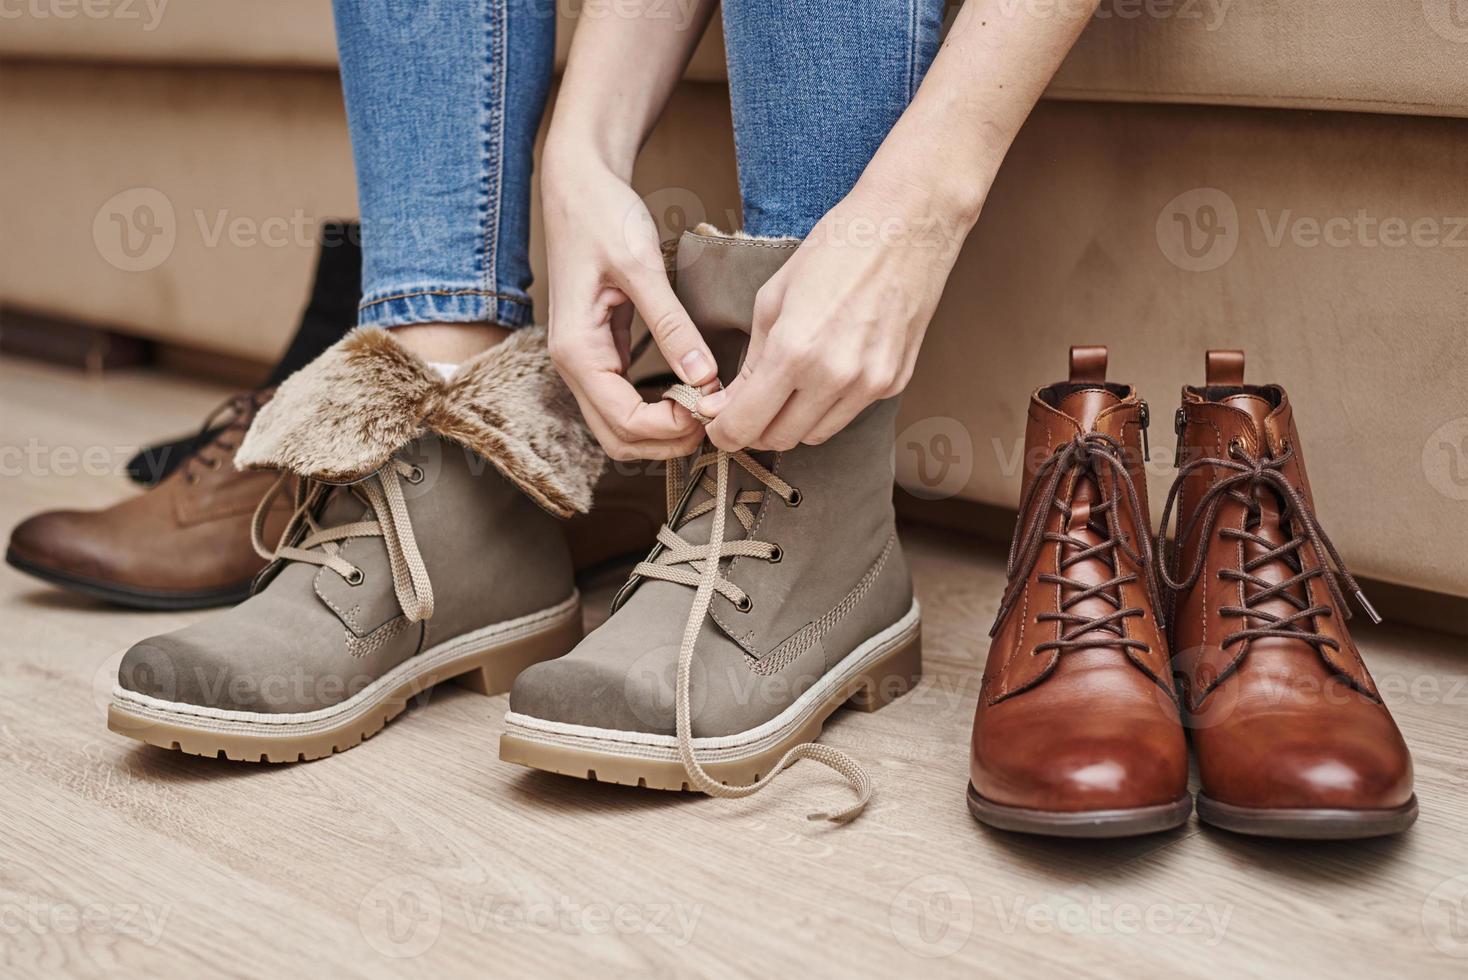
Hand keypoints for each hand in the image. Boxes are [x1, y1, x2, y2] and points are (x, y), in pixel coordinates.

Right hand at [542, 154, 717, 460]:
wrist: (577, 185)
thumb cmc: (601, 216)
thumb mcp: (640, 266)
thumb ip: (671, 324)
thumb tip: (704, 376)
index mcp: (577, 350)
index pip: (623, 421)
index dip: (670, 428)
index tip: (711, 408)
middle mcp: (574, 365)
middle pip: (618, 438)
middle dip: (666, 442)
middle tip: (714, 420)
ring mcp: (585, 361)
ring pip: (618, 427)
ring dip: (661, 433)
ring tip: (706, 411)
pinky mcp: (599, 352)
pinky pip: (623, 401)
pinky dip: (655, 412)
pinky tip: (689, 396)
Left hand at [698, 181, 965, 450]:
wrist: (907, 226)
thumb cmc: (835, 249)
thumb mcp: (774, 298)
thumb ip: (751, 360)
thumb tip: (724, 402)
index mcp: (796, 351)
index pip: (746, 424)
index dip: (724, 432)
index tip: (718, 424)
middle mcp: (835, 377)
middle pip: (780, 439)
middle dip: (755, 430)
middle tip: (746, 408)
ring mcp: (870, 384)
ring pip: (816, 435)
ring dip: (792, 422)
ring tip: (786, 389)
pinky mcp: (894, 382)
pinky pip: (848, 413)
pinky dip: (828, 405)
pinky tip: (827, 371)